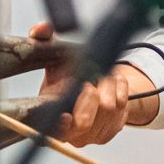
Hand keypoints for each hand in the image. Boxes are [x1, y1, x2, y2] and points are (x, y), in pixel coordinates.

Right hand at [27, 21, 156, 145]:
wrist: (94, 86)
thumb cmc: (68, 77)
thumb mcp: (54, 59)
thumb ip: (44, 41)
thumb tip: (41, 29)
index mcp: (51, 119)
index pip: (53, 133)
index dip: (59, 127)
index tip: (65, 115)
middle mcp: (71, 133)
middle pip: (84, 122)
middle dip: (90, 96)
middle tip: (90, 80)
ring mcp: (92, 134)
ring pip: (107, 110)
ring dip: (107, 86)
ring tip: (104, 74)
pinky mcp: (112, 129)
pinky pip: (123, 107)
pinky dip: (120, 88)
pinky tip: (113, 80)